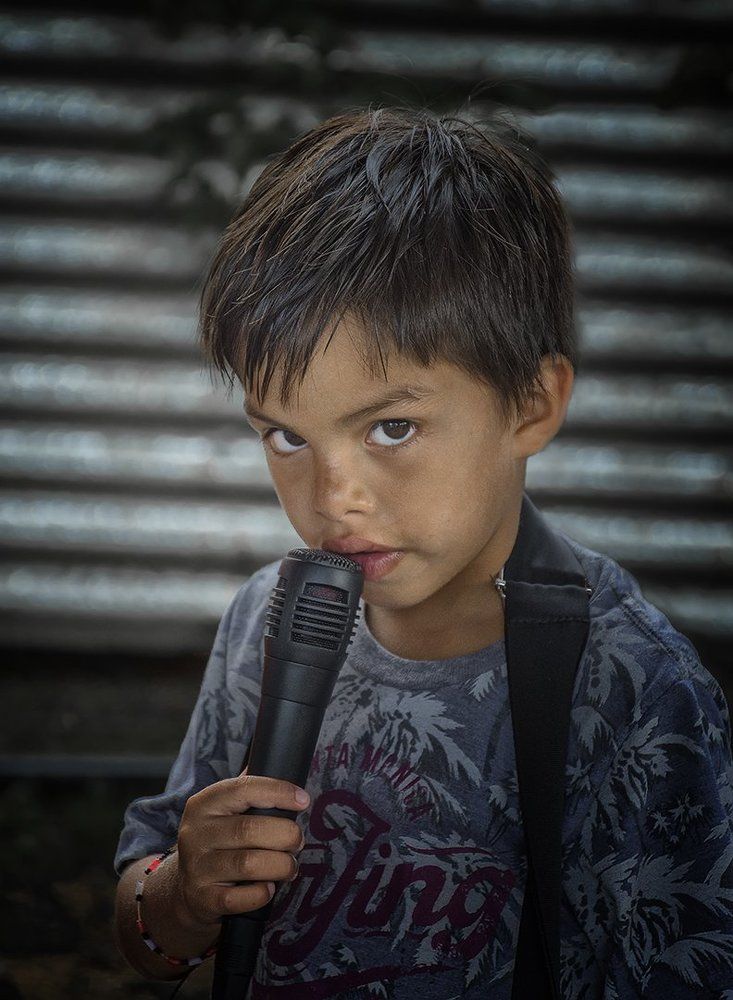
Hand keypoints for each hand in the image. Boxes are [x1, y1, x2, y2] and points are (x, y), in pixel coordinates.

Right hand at [175, 768, 308, 925]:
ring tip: (290, 866)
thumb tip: (279, 761)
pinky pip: (240, 898)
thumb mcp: (223, 811)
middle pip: (251, 829)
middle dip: (286, 835)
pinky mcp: (202, 898)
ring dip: (281, 865)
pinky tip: (268, 888)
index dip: (278, 792)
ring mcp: (197, 867)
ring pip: (249, 864)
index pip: (244, 789)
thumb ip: (248, 789)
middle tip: (298, 841)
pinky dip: (262, 893)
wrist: (184, 890)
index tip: (303, 800)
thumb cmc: (217, 842)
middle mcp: (196, 833)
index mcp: (204, 804)